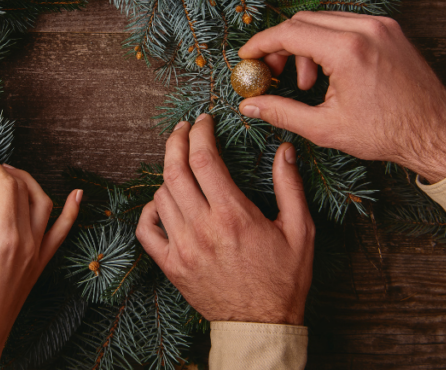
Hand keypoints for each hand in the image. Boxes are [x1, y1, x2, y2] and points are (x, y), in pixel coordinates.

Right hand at [0, 155, 81, 369]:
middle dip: (0, 171)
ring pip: (44, 203)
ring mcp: (37, 254)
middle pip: (22, 189)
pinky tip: (77, 195)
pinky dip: (71, 212)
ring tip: (6, 174)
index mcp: (4, 237)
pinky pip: (62, 233)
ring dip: (27, 183)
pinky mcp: (39, 265)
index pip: (4, 184)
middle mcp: (27, 242)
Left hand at [136, 115, 313, 324]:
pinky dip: (151, 210)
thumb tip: (285, 149)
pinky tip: (164, 204)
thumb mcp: (299, 231)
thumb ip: (290, 186)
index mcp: (233, 215)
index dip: (200, 132)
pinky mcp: (171, 266)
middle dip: (176, 140)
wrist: (261, 325)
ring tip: (182, 166)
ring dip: (169, 174)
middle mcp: (202, 228)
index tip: (203, 120)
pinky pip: (146, 229)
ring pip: (161, 195)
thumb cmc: (284, 279)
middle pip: (175, 170)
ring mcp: (182, 247)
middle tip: (183, 128)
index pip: (204, 158)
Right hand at [238, 11, 445, 182]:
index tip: (246, 57)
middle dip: (282, 45)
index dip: (261, 44)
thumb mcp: (326, 128)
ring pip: (324, 20)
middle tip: (273, 74)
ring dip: (305, 45)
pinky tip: (328, 73)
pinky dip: (328, 42)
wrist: (436, 131)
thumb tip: (249, 105)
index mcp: (348, 50)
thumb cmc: (386, 133)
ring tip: (307, 83)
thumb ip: (281, 112)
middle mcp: (365, 28)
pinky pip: (345, 24)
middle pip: (303, 21)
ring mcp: (380, 25)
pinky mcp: (390, 29)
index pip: (289, 32)